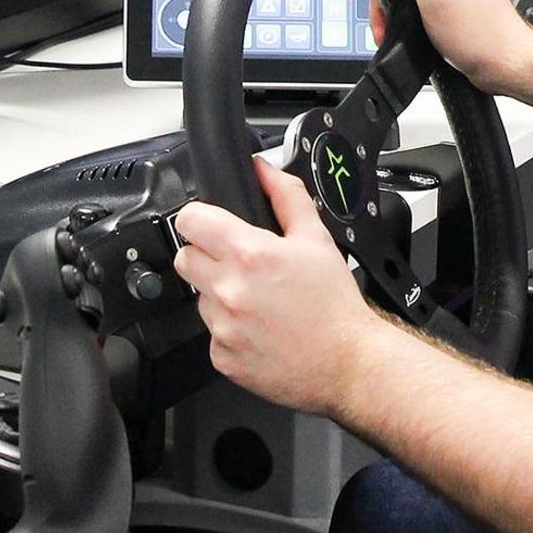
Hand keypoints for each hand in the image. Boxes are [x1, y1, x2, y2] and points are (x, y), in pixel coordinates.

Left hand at [173, 159, 389, 415]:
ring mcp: (222, 326)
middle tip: (237, 263)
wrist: (347, 362)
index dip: (200, 218)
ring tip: (257, 300)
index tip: (211, 225)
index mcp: (249, 254)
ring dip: (219, 294)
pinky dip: (229, 329)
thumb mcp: (316, 239)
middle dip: (205, 255)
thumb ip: (286, 196)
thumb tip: (263, 169)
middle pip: (185, 258)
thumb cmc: (334, 304)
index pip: (190, 220)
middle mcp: (228, 289)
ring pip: (199, 297)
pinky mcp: (222, 356)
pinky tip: (259, 328)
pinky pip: (212, 333)